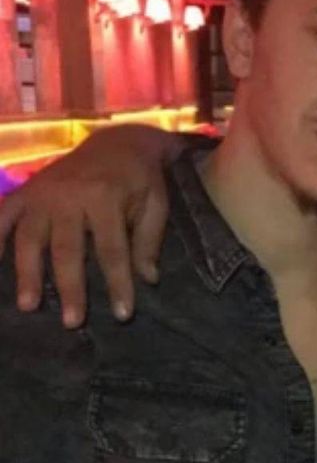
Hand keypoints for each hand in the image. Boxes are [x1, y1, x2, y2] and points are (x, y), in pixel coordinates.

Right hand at [0, 124, 179, 326]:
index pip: (112, 250)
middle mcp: (69, 196)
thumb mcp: (156, 203)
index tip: (122, 314)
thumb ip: (149, 240)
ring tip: (29, 306)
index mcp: (106, 198)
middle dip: (70, 288)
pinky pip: (3, 216)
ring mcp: (42, 193)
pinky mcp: (26, 192)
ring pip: (30, 239)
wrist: (118, 140)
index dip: (118, 284)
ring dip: (27, 274)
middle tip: (71, 322)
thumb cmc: (140, 178)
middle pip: (67, 250)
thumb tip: (147, 280)